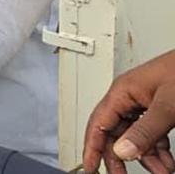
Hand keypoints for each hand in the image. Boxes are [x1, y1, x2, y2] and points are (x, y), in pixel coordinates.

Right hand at [83, 50, 174, 173]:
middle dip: (121, 157)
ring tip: (161, 170)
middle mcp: (130, 97)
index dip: (92, 147)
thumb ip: (145, 130)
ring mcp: (145, 103)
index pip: (98, 123)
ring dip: (147, 157)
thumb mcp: (167, 105)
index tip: (90, 167)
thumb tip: (122, 150)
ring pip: (136, 136)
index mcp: (123, 91)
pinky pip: (152, 133)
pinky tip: (166, 161)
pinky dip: (159, 150)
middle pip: (115, 132)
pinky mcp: (160, 108)